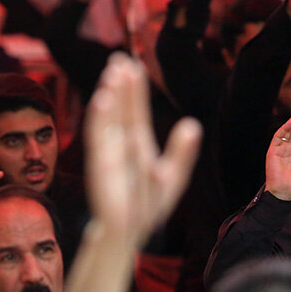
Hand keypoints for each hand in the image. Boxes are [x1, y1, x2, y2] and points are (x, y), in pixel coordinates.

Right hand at [84, 54, 201, 246]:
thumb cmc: (147, 207)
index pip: (135, 110)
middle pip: (120, 108)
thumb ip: (182, 151)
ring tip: (112, 73)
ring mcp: (108, 152)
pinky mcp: (100, 164)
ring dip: (110, 95)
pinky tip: (102, 99)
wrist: (128, 233)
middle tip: (117, 58)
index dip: (134, 88)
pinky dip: (99, 118)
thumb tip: (192, 124)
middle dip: (119, 85)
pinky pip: (98, 137)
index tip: (132, 64)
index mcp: (138, 143)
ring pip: (109, 118)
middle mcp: (120, 143)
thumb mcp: (173, 177)